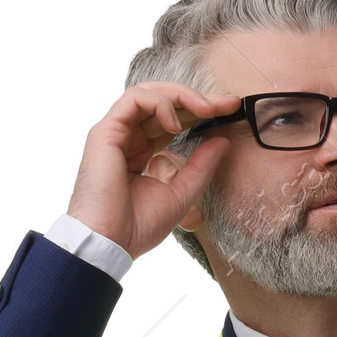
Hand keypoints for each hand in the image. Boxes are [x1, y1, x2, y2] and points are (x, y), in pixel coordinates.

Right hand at [66, 82, 237, 261]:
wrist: (110, 244)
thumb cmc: (137, 227)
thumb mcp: (181, 194)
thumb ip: (200, 166)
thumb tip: (223, 140)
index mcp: (142, 152)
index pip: (173, 120)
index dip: (201, 112)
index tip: (230, 111)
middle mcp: (129, 138)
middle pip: (164, 103)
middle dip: (199, 99)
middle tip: (228, 103)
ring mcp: (116, 132)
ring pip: (150, 93)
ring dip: (182, 95)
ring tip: (207, 109)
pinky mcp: (106, 131)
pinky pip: (135, 98)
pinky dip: (160, 103)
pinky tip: (177, 123)